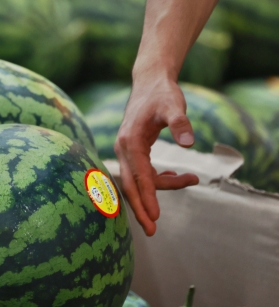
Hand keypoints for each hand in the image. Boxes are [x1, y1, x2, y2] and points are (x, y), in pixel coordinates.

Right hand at [114, 75, 199, 235]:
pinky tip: (179, 176)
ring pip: (139, 180)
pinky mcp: (133, 151)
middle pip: (130, 185)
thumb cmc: (161, 94)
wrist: (149, 83)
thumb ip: (180, 123)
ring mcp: (126, 151)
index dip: (148, 196)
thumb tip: (189, 143)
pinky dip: (159, 178)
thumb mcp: (173, 106)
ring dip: (161, 188)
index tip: (155, 216)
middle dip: (141, 208)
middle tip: (152, 231)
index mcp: (130, 141)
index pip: (139, 175)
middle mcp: (123, 148)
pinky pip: (143, 173)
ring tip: (191, 180)